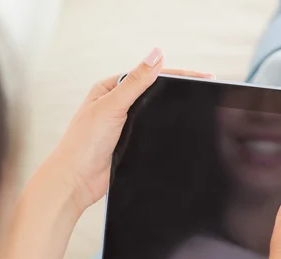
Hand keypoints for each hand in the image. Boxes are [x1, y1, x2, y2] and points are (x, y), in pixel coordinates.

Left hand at [50, 47, 214, 211]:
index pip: (147, 75)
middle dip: (176, 92)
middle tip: (205, 90)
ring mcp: (123, 125)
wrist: (75, 181)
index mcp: (109, 89)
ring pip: (153, 114)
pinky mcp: (128, 144)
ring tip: (197, 107)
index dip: (174, 75)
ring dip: (169, 112)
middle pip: (152, 93)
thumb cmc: (82, 143)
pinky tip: (177, 130)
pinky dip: (163, 131)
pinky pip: (151, 133)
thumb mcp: (111, 106)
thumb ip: (135, 82)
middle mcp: (115, 105)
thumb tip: (155, 55)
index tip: (200, 77)